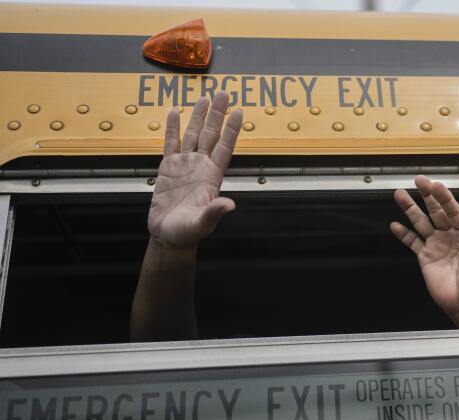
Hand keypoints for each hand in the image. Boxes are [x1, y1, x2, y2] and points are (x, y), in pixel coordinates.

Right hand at [148, 93, 242, 248]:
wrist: (167, 236)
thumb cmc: (187, 233)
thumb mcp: (202, 223)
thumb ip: (214, 212)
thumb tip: (229, 205)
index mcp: (212, 177)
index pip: (224, 148)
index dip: (231, 130)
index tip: (238, 112)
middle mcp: (201, 167)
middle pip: (211, 134)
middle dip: (217, 114)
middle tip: (224, 92)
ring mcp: (185, 165)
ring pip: (193, 134)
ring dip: (198, 116)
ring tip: (204, 97)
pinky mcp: (168, 167)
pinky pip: (170, 143)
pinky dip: (171, 127)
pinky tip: (174, 112)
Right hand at [391, 176, 458, 328]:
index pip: (454, 210)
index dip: (445, 198)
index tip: (437, 186)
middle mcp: (450, 235)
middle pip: (436, 211)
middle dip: (427, 195)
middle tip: (419, 181)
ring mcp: (436, 245)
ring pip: (421, 222)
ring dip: (411, 209)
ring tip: (400, 195)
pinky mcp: (425, 257)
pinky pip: (413, 242)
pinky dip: (404, 234)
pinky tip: (396, 225)